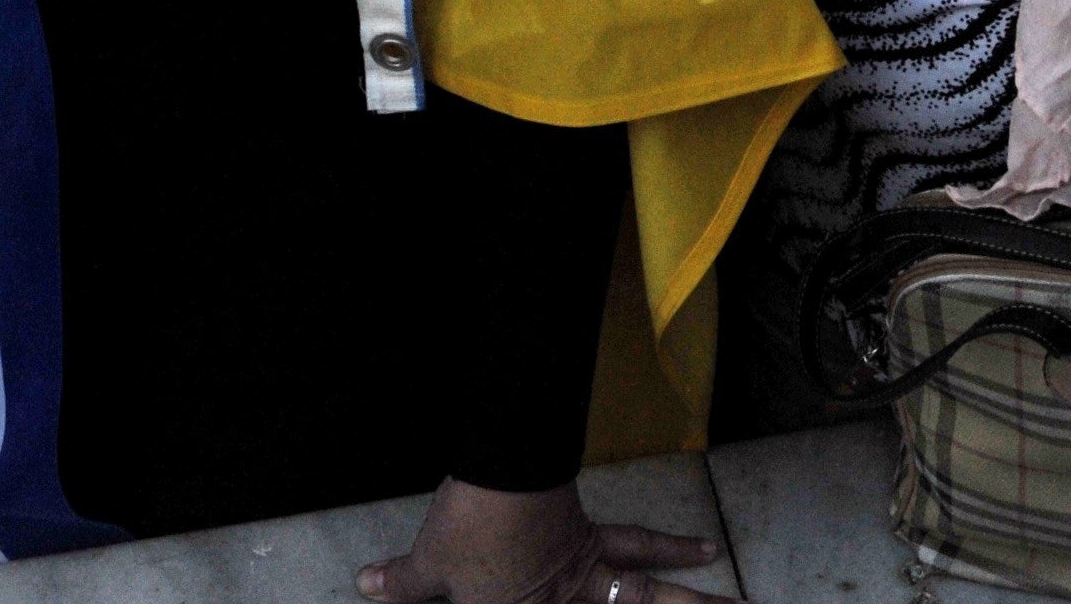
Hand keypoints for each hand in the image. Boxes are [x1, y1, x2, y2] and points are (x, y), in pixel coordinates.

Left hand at [359, 482, 723, 603]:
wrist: (500, 479)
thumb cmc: (466, 528)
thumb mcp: (425, 566)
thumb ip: (400, 583)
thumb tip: (365, 584)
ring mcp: (588, 576)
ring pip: (649, 600)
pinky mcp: (597, 541)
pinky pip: (641, 550)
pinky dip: (672, 548)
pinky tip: (705, 548)